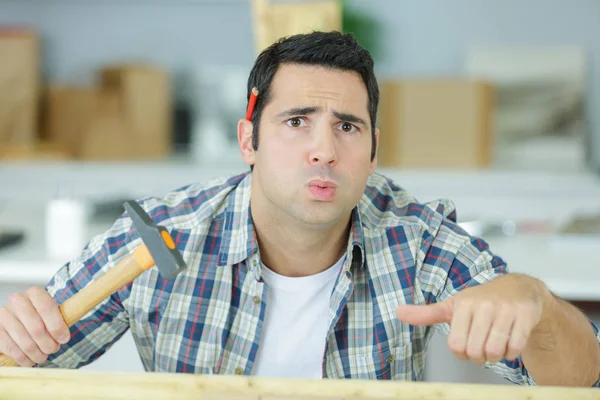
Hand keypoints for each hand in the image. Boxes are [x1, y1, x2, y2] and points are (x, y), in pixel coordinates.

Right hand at [0, 287, 69, 366]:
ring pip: (25, 342)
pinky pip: (12, 349)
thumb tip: (63, 337)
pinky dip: (24, 358)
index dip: (57, 326)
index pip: (47, 308)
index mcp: (34, 293)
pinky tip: (30, 360)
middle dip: (48, 344)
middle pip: (36, 328)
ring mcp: (4, 315)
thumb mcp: (51, 311)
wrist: (16, 317)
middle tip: (53, 349)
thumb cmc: (39, 314)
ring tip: (43, 357)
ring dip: (37, 354)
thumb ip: (59, 320)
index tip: (64, 339)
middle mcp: (17, 301)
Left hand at [396, 274, 547, 364]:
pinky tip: (510, 340)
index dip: (462, 352)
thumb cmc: (481, 301)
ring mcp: (505, 309)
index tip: (467, 343)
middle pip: (476, 351)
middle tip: (482, 345)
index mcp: (463, 304)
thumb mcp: (452, 306)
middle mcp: (484, 305)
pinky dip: (512, 352)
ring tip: (495, 343)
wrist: (518, 288)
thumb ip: (426, 313)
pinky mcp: (525, 314)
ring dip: (496, 355)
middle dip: (479, 356)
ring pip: (496, 351)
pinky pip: (516, 348)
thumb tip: (397, 312)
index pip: (456, 345)